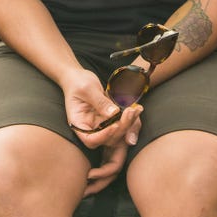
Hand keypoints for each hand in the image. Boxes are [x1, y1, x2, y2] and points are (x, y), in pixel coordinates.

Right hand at [63, 70, 142, 196]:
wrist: (78, 77)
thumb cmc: (78, 82)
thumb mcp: (87, 89)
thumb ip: (99, 101)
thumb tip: (114, 113)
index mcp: (79, 124)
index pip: (90, 140)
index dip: (103, 137)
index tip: (114, 125)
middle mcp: (90, 128)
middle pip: (107, 139)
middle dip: (121, 128)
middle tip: (130, 111)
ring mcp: (100, 125)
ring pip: (118, 133)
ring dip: (129, 124)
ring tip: (136, 109)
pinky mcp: (109, 119)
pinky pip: (122, 123)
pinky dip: (131, 118)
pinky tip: (138, 108)